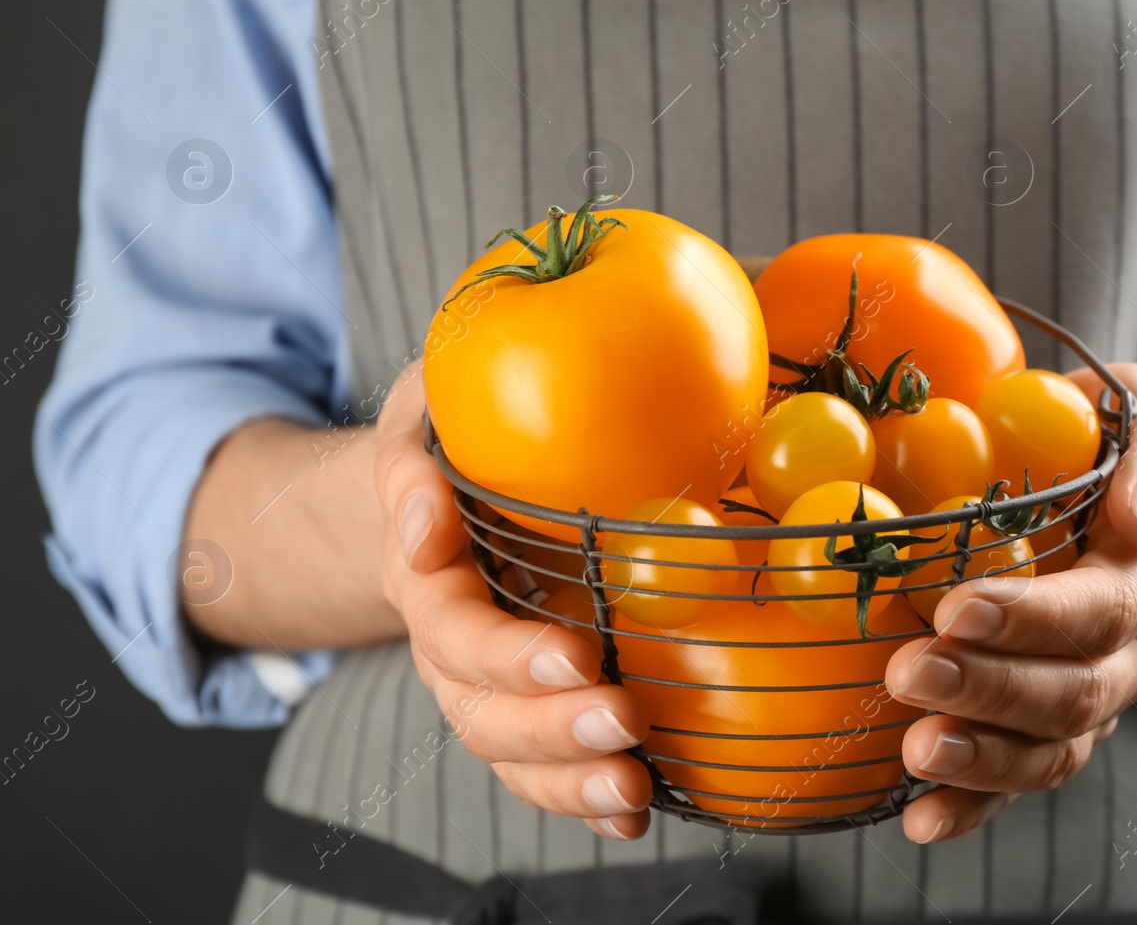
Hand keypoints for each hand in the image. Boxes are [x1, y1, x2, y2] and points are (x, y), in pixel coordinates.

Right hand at [373, 362, 653, 839]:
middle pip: (482, 709)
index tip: (577, 656)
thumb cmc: (450, 439)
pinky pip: (543, 767)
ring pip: (511, 751)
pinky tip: (632, 811)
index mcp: (428, 581)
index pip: (455, 630)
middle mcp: (450, 647)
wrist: (440, 492)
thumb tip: (424, 519)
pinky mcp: (528, 705)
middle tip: (623, 720)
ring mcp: (485, 685)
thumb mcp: (422, 418)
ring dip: (568, 778)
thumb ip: (412, 459)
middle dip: (551, 727)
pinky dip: (581, 796)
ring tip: (630, 788)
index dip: (509, 654)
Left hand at [886, 363, 1136, 842]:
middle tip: (908, 672)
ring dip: (982, 758)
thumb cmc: (1114, 445)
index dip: (1033, 618)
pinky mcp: (1052, 729)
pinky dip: (975, 807)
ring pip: (1054, 749)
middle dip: (990, 689)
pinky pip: (1021, 780)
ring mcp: (1094, 697)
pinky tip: (919, 819)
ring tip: (915, 750)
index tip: (956, 608)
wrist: (1134, 508)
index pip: (1103, 609)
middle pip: (1075, 692)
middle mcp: (1131, 650)